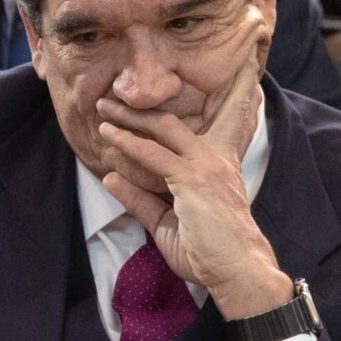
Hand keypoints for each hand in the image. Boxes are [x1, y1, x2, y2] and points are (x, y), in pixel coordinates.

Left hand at [94, 27, 291, 319]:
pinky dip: (128, 144)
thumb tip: (111, 177)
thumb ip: (142, 198)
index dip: (224, 93)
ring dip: (128, 117)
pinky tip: (108, 136)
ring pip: (162, 129)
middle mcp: (215, 158)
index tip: (224, 68)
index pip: (223, 119)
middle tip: (113, 97)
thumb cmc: (209, 252)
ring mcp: (205, 166)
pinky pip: (153, 155)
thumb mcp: (167, 222)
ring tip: (103, 108)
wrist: (237, 271)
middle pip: (175, 120)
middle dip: (142, 107)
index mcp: (219, 164)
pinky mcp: (193, 180)